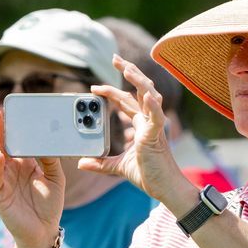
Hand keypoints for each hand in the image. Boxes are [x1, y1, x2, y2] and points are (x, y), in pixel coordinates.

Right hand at [0, 106, 64, 247]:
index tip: (8, 110)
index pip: (11, 140)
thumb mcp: (55, 176)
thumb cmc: (49, 204)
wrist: (45, 231)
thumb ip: (50, 158)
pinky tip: (0, 156)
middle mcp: (9, 169)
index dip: (9, 126)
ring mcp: (2, 182)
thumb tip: (45, 140)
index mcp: (21, 162)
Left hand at [80, 55, 196, 214]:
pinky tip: (146, 95)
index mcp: (141, 125)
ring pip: (149, 97)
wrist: (166, 189)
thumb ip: (101, 164)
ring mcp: (154, 127)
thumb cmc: (149, 176)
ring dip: (139, 81)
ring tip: (127, 67)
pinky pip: (157, 118)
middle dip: (128, 71)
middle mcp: (148, 122)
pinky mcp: (158, 138)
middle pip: (139, 90)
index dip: (111, 91)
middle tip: (115, 57)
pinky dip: (152, 106)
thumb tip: (81, 163)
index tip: (95, 87)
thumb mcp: (118, 168)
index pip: (126, 101)